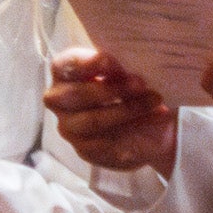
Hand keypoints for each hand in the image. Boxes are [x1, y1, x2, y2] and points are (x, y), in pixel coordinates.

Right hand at [45, 48, 177, 174]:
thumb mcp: (124, 70)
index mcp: (63, 72)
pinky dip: (132, 133)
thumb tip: (131, 65)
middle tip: (141, 84)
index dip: (89, 64)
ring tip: (154, 102)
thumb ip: (120, 66)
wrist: (141, 122)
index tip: (114, 62)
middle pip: (77, 95)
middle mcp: (58, 99)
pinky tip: (152, 123)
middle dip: (111, 89)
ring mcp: (69, 127)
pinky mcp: (84, 150)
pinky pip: (106, 144)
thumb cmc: (126, 85)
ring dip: (126, 111)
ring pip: (93, 121)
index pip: (66, 66)